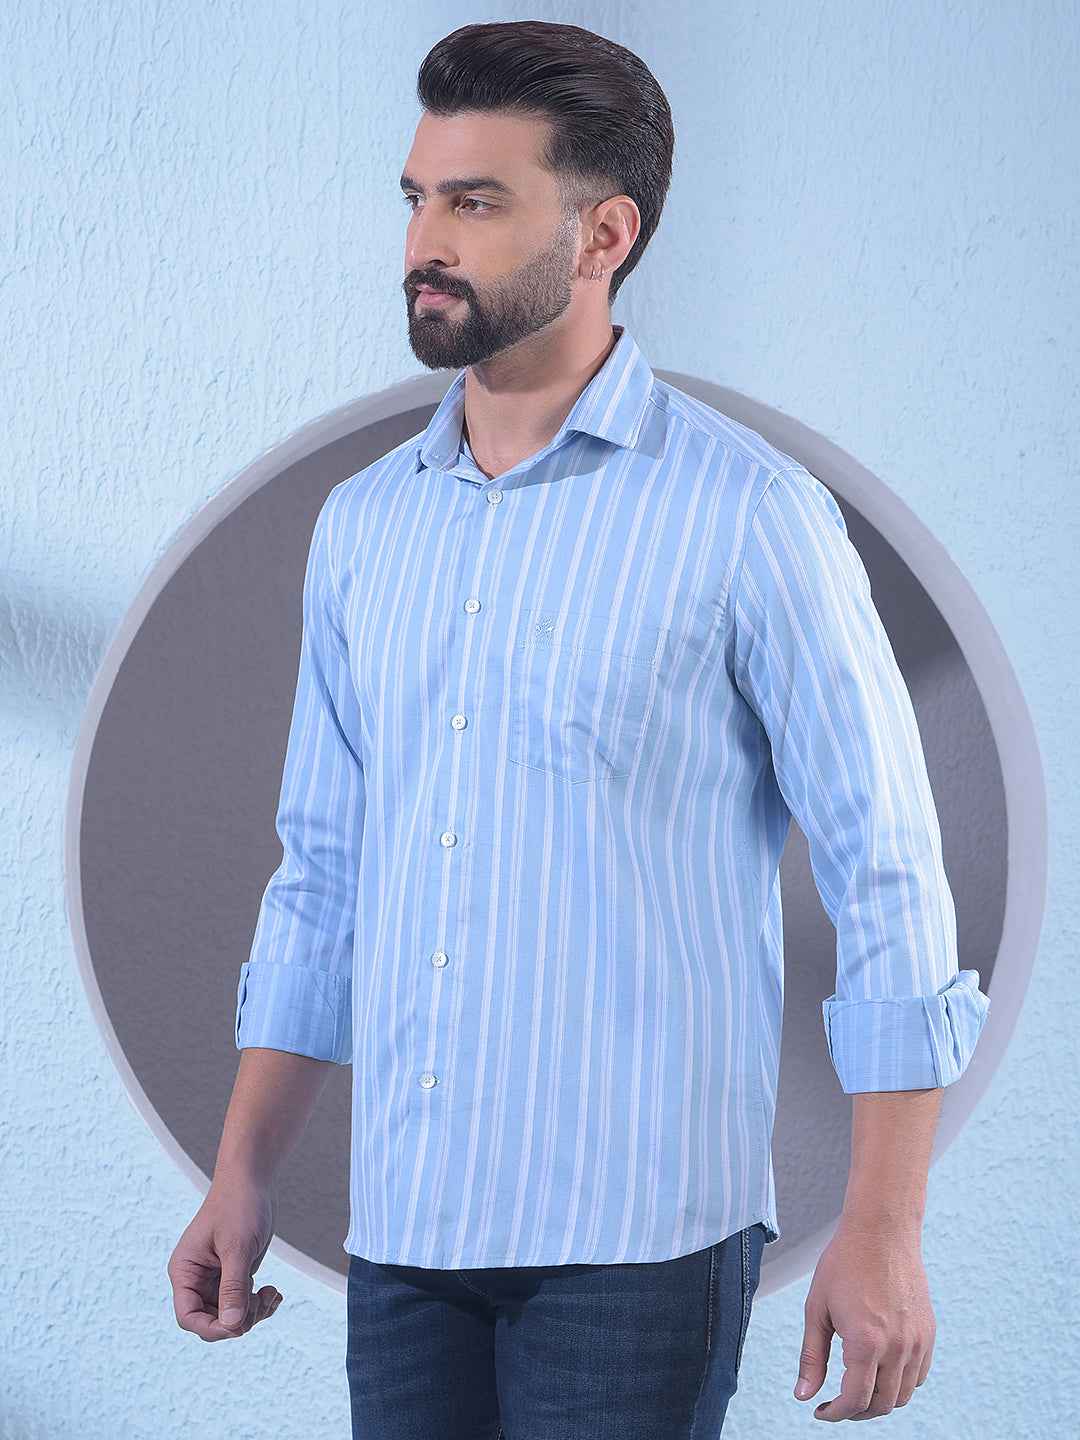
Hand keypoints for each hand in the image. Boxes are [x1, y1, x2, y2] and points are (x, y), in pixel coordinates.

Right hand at [168, 1175, 282, 1341]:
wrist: (252, 1179)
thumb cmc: (239, 1206)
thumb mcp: (237, 1248)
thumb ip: (233, 1288)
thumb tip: (232, 1326)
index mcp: (185, 1271)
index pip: (188, 1317)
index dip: (212, 1328)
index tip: (239, 1325)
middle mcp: (196, 1279)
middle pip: (211, 1320)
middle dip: (238, 1319)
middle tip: (261, 1301)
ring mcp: (215, 1278)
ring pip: (230, 1315)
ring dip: (253, 1312)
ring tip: (271, 1294)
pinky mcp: (234, 1274)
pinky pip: (243, 1302)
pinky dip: (259, 1303)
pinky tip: (274, 1293)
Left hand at [794, 1213, 935, 1419]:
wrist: (881, 1231)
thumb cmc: (844, 1264)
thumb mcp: (817, 1308)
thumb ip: (811, 1356)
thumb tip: (803, 1395)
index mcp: (865, 1343)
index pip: (855, 1400)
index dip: (836, 1413)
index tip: (822, 1411)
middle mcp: (897, 1348)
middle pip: (881, 1405)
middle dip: (856, 1411)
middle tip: (837, 1402)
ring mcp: (917, 1342)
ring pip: (903, 1395)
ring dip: (880, 1400)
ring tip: (858, 1386)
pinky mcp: (928, 1333)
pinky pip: (919, 1375)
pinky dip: (901, 1384)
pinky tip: (881, 1369)